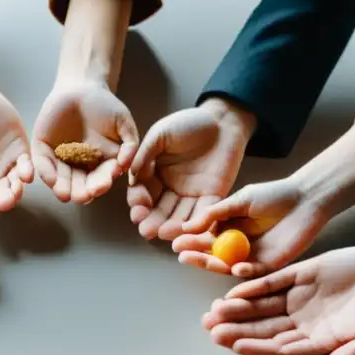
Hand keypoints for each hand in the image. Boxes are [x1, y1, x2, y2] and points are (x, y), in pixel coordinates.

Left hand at [32, 82, 138, 203]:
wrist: (82, 88)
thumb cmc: (106, 106)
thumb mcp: (124, 123)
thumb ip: (129, 144)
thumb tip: (126, 165)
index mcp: (100, 164)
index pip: (100, 179)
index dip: (100, 184)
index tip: (101, 187)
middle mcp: (80, 167)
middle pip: (80, 184)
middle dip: (81, 192)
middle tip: (82, 196)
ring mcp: (60, 159)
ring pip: (61, 179)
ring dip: (62, 188)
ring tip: (65, 194)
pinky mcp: (43, 150)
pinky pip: (43, 164)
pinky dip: (46, 172)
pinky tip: (50, 180)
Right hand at [127, 98, 254, 240]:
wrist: (223, 121)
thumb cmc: (189, 123)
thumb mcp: (160, 134)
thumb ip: (145, 154)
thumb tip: (131, 176)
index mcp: (155, 174)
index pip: (143, 193)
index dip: (139, 202)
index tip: (137, 208)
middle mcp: (171, 188)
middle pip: (159, 210)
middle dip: (152, 221)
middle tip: (147, 230)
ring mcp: (191, 195)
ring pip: (179, 217)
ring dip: (171, 228)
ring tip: (164, 234)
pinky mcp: (212, 198)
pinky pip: (203, 214)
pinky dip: (195, 225)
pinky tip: (186, 231)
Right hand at [172, 177, 328, 277]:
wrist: (306, 199)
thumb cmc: (274, 195)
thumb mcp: (240, 200)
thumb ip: (215, 213)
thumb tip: (188, 226)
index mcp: (229, 230)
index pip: (205, 239)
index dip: (191, 241)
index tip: (176, 241)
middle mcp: (237, 247)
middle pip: (213, 256)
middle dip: (197, 256)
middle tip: (182, 255)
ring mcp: (253, 257)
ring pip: (229, 266)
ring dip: (213, 265)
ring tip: (199, 261)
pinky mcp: (270, 266)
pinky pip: (253, 272)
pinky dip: (243, 270)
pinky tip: (234, 266)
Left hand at [206, 230, 354, 354]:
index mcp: (316, 340)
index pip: (280, 348)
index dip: (258, 348)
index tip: (237, 348)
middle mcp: (301, 322)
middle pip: (263, 329)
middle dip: (237, 331)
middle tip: (212, 332)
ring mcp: (298, 298)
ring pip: (261, 307)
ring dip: (238, 310)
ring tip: (213, 312)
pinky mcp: (299, 275)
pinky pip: (271, 282)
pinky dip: (251, 286)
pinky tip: (232, 292)